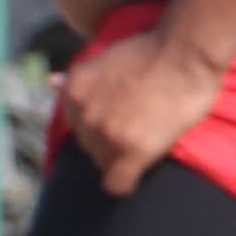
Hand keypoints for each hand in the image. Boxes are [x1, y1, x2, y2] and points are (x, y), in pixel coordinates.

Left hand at [57, 21, 225, 195]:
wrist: (184, 52)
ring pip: (103, 165)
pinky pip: (117, 185)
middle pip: (88, 147)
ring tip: (146, 138)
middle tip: (137, 127)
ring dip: (121, 157)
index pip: (75, 127)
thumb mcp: (104, 58)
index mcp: (74, 90)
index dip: (98, 125)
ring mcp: (108, 133)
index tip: (119, 118)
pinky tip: (139, 168)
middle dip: (109, 141)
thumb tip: (50, 82)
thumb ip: (78, 77)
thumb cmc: (151, 51)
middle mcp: (85, 114)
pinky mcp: (134, 150)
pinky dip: (125, 182)